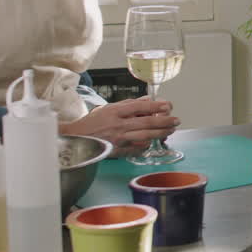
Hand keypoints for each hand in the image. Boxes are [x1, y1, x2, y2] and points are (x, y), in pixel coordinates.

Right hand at [61, 97, 178, 156]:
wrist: (75, 138)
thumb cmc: (92, 122)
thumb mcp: (109, 108)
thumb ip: (129, 104)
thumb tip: (148, 100)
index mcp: (115, 112)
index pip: (140, 107)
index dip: (156, 106)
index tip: (168, 106)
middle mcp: (117, 125)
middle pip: (146, 123)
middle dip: (164, 121)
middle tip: (176, 120)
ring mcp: (118, 139)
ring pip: (144, 136)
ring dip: (160, 133)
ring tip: (170, 130)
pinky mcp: (117, 151)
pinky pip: (136, 148)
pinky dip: (146, 145)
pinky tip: (154, 142)